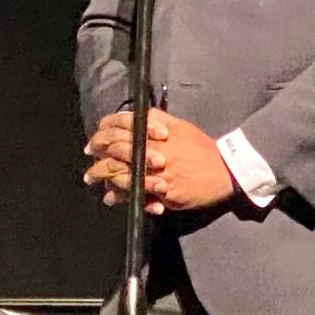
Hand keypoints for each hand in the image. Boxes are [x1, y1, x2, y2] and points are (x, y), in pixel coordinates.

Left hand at [85, 109, 233, 211]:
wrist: (225, 169)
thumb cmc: (200, 146)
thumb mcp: (178, 125)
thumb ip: (155, 118)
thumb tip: (132, 116)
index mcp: (154, 134)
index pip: (119, 131)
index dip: (101, 137)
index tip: (92, 146)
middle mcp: (154, 153)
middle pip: (117, 156)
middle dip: (98, 164)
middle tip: (89, 172)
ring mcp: (159, 175)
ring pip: (124, 177)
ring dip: (107, 182)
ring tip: (96, 185)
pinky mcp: (167, 193)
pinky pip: (141, 196)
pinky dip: (126, 197)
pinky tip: (115, 198)